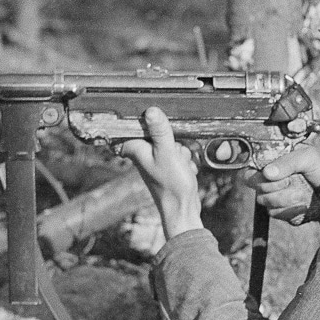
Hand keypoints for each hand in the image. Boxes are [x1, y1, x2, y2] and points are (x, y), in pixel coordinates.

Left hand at [118, 107, 203, 239]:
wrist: (182, 208)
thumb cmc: (171, 185)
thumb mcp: (167, 152)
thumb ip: (159, 131)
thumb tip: (151, 110)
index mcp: (137, 149)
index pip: (132, 126)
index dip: (144, 122)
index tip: (154, 124)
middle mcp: (144, 154)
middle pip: (159, 132)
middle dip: (173, 138)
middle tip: (174, 150)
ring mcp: (157, 161)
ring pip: (173, 142)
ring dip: (181, 150)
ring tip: (181, 163)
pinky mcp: (169, 167)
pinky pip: (180, 155)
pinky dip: (186, 160)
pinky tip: (186, 169)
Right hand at [243, 145, 319, 224]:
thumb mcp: (310, 157)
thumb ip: (288, 162)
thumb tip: (267, 173)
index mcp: (274, 159)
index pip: (250, 165)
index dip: (255, 172)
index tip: (268, 174)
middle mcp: (270, 178)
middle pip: (256, 185)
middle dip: (277, 185)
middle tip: (295, 180)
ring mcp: (274, 195)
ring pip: (265, 200)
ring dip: (288, 197)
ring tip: (304, 192)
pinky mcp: (279, 211)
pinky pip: (275, 213)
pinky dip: (292, 209)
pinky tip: (304, 204)